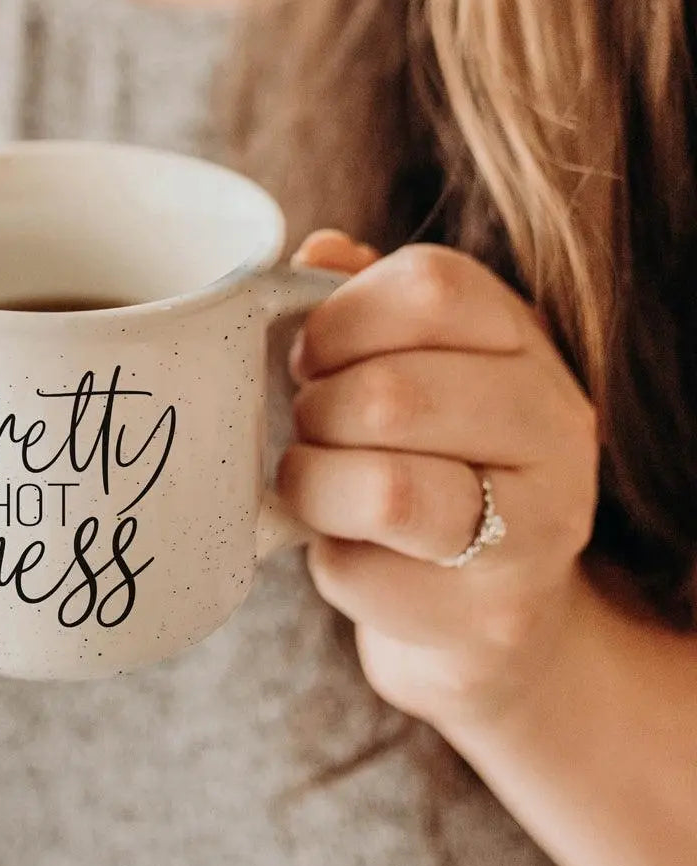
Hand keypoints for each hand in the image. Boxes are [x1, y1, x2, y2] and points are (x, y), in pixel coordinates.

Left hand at [278, 229, 600, 731]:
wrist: (485, 604)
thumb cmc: (427, 458)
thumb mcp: (408, 364)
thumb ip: (363, 303)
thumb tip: (317, 251)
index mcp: (524, 342)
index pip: (431, 286)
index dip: (339, 317)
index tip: (312, 353)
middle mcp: (554, 425)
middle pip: (392, 392)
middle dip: (316, 412)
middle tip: (312, 426)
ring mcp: (538, 527)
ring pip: (383, 490)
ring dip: (314, 482)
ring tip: (318, 480)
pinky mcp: (493, 614)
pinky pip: (358, 572)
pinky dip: (325, 558)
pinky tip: (350, 548)